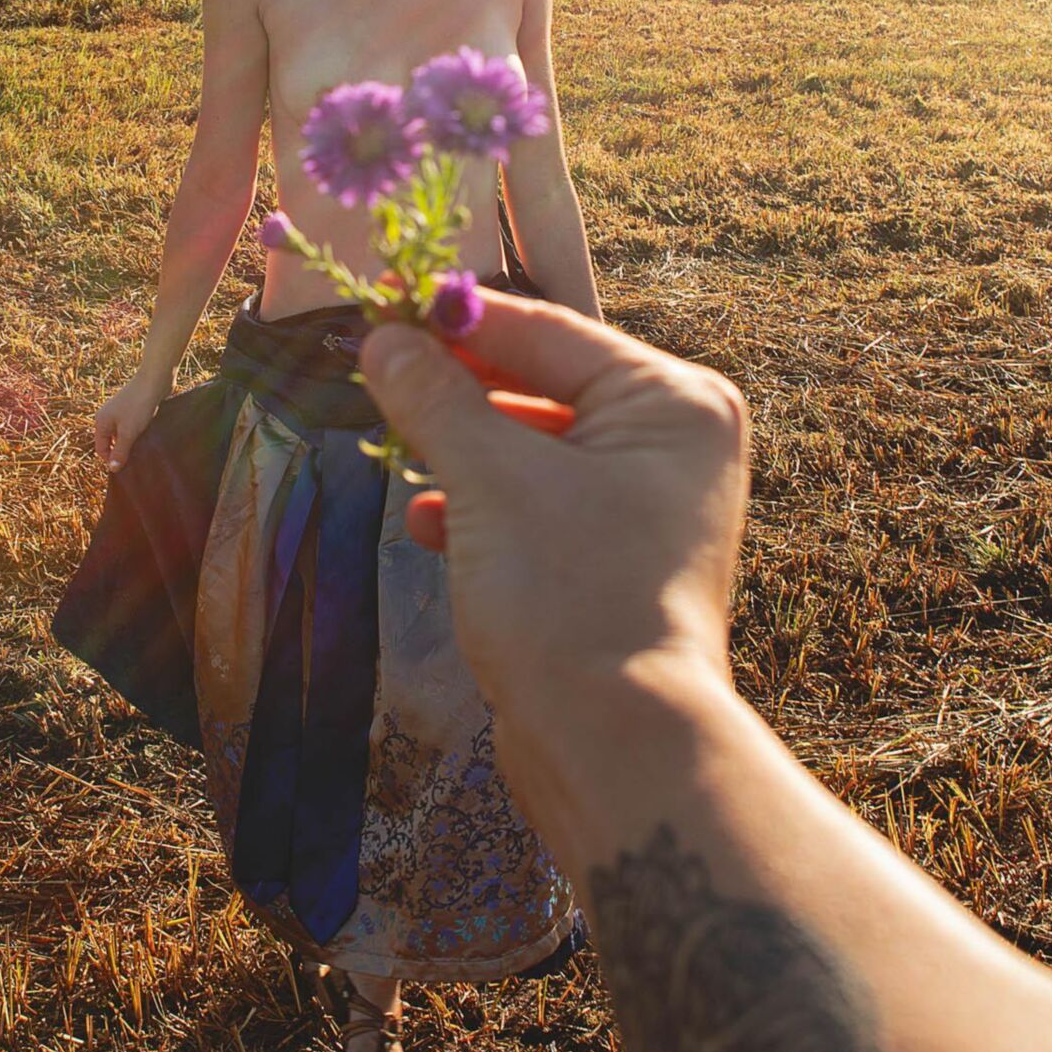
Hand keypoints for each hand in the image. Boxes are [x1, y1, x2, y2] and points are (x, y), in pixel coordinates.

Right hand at [93, 372, 167, 471]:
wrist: (154, 381)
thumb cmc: (139, 406)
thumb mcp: (128, 432)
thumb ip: (120, 451)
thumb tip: (112, 469)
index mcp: (101, 421)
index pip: (101, 448)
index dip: (111, 459)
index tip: (125, 468)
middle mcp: (107, 416)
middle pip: (110, 441)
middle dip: (121, 451)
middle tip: (135, 460)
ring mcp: (120, 412)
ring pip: (122, 434)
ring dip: (130, 442)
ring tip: (142, 449)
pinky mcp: (132, 408)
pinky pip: (131, 426)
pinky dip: (136, 433)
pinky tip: (146, 437)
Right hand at [356, 291, 748, 722]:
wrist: (618, 748)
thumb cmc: (571, 597)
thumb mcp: (490, 480)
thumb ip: (435, 398)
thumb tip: (385, 340)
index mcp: (674, 402)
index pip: (548, 330)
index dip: (458, 319)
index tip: (385, 302)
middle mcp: (675, 445)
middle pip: (542, 384)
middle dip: (458, 389)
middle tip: (377, 371)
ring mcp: (650, 507)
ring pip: (534, 449)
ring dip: (463, 451)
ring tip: (396, 449)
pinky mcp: (615, 562)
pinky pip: (538, 506)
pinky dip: (483, 508)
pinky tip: (428, 525)